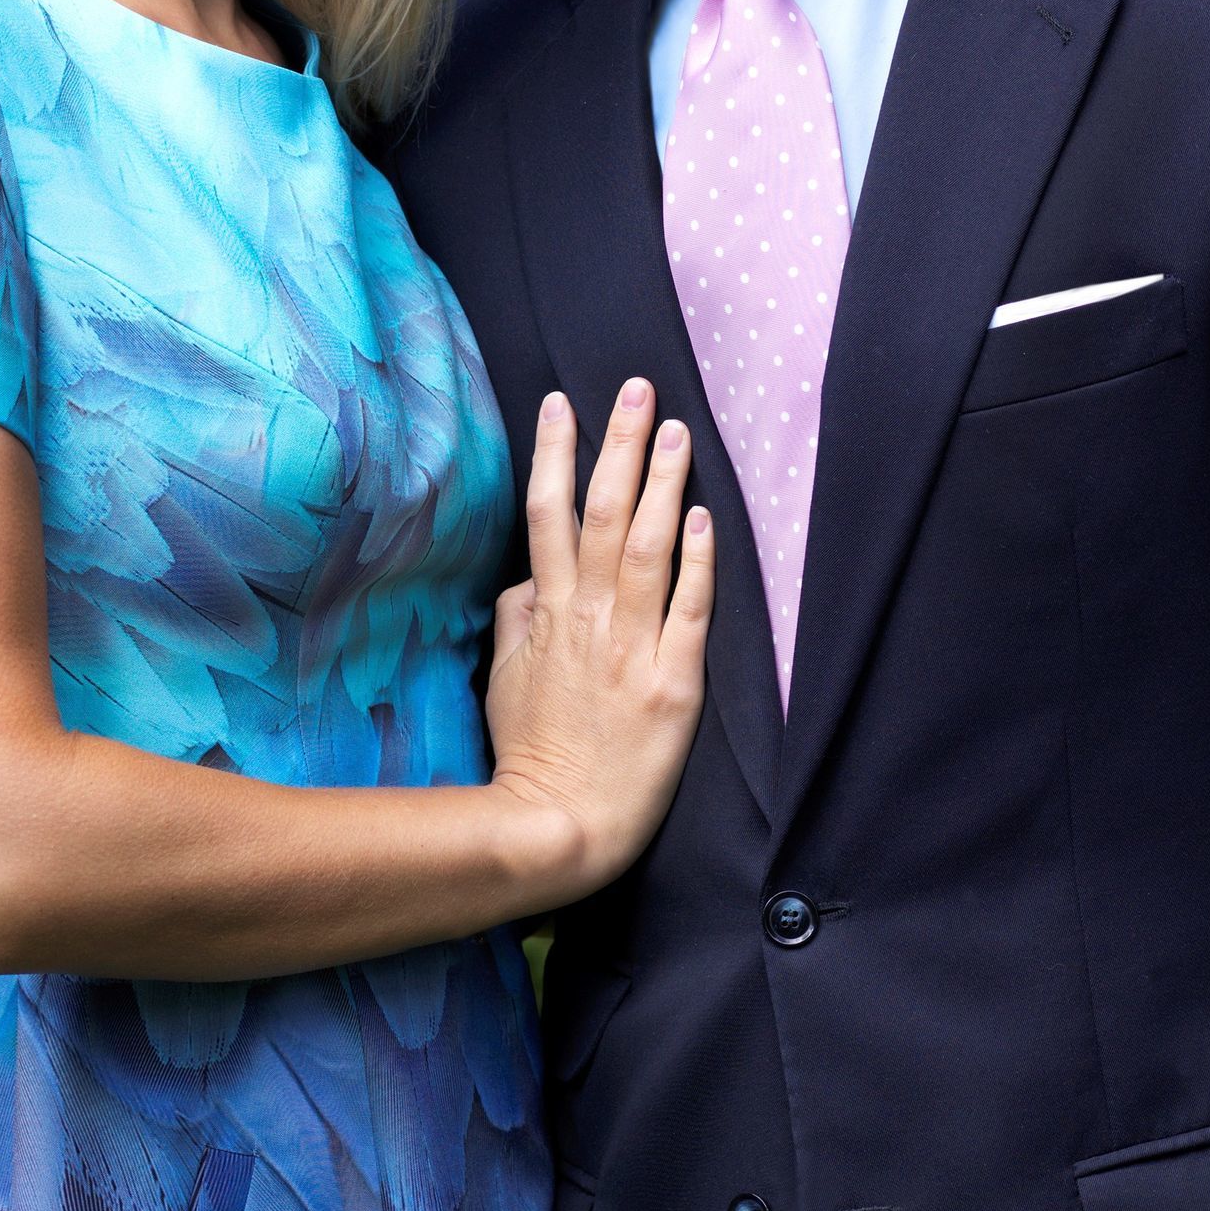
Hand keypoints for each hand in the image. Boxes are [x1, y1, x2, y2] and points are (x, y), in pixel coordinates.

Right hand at [482, 382, 714, 902]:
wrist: (562, 825)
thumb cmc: (532, 754)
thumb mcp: (504, 680)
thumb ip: (516, 620)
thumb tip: (528, 577)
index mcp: (547, 613)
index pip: (546, 514)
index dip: (554, 453)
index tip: (563, 402)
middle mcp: (588, 618)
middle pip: (598, 512)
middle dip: (617, 444)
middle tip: (636, 385)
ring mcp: (632, 647)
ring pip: (645, 546)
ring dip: (661, 483)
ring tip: (675, 428)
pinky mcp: (674, 683)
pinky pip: (689, 610)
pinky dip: (697, 560)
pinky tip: (705, 516)